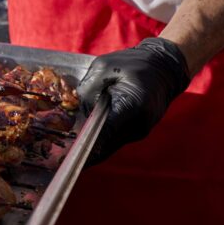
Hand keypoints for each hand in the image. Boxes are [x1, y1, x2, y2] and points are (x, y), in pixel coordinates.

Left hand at [78, 37, 190, 164]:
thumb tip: (79, 111)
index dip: (85, 149)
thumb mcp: (104, 67)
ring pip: (110, 144)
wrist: (165, 67)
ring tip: (66, 152)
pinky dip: (101, 139)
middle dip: (84, 153)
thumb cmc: (133, 64)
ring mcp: (140, 130)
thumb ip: (88, 89)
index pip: (104, 135)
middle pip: (105, 145)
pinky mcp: (138, 130)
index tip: (68, 160)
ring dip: (92, 147)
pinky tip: (84, 139)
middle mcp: (138, 125)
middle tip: (59, 160)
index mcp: (131, 107)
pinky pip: (115, 138)